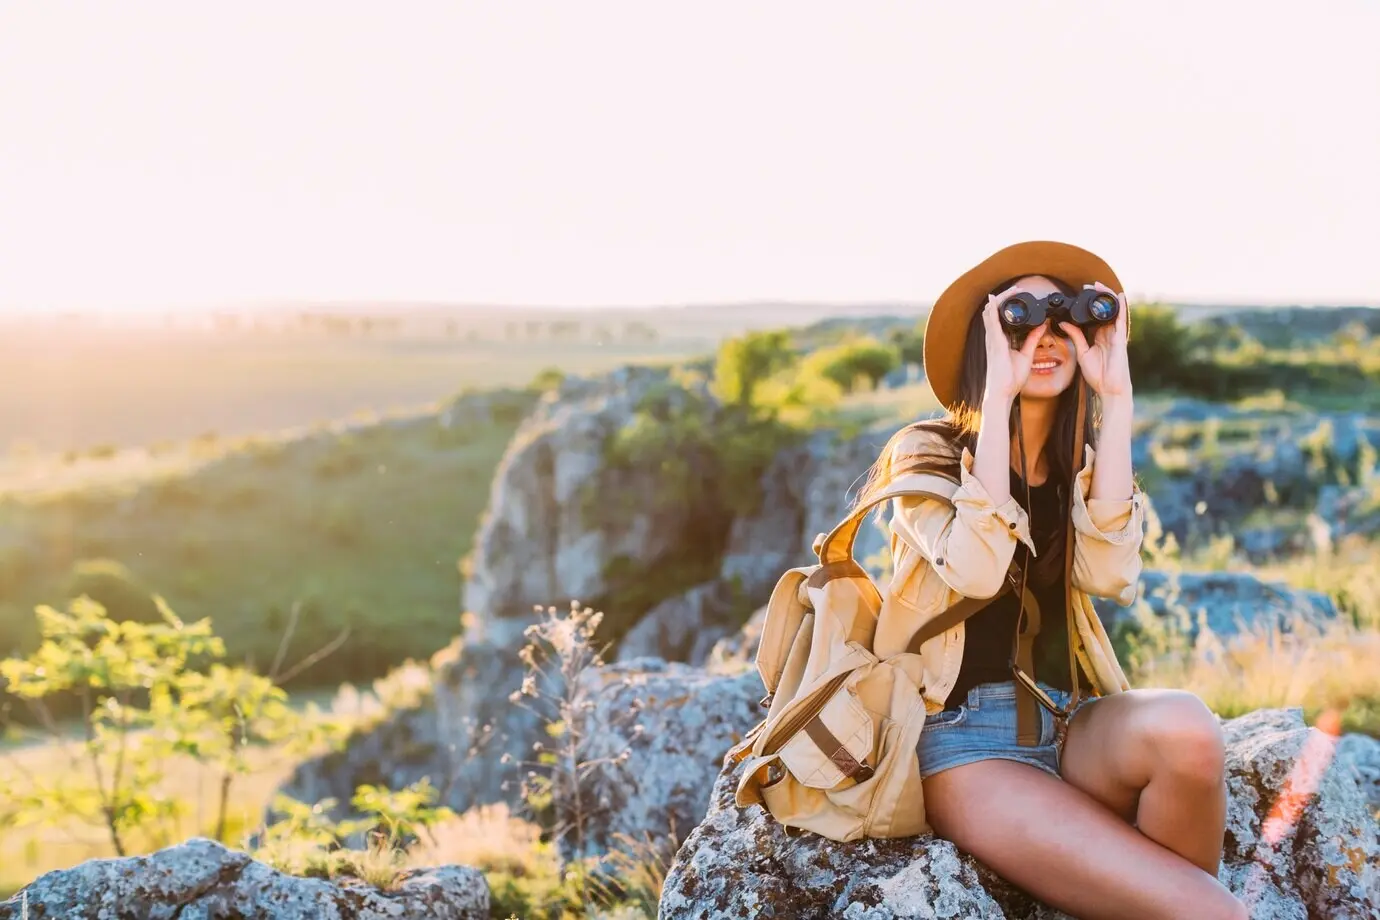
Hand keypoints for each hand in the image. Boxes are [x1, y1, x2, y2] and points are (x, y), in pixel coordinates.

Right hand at [982, 289, 1047, 405]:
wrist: (1003, 392)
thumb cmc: (1011, 378)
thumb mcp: (1026, 355)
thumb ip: (1032, 340)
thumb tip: (1042, 326)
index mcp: (1000, 341)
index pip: (999, 318)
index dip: (1006, 305)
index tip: (1018, 296)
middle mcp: (994, 338)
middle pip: (993, 312)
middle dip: (1003, 298)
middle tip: (1016, 288)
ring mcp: (992, 339)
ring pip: (990, 313)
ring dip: (999, 299)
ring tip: (1010, 290)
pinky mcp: (994, 342)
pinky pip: (991, 321)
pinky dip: (992, 308)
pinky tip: (995, 299)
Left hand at [1060, 283, 1131, 398]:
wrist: (1108, 387)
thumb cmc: (1097, 374)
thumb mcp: (1082, 352)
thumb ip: (1075, 336)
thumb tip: (1064, 323)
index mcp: (1098, 336)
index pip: (1093, 316)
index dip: (1087, 305)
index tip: (1078, 294)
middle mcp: (1108, 333)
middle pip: (1102, 310)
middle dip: (1096, 296)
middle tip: (1086, 286)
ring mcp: (1115, 334)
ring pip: (1112, 311)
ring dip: (1106, 297)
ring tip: (1098, 285)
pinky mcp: (1120, 337)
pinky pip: (1121, 319)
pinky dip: (1121, 306)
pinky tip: (1118, 295)